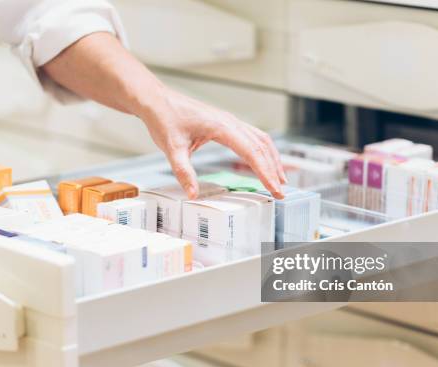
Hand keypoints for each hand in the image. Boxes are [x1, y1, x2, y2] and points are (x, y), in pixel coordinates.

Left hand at [141, 89, 286, 198]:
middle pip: (261, 147)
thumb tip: (192, 194)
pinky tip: (265, 161)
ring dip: (272, 159)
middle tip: (281, 192)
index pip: (251, 152)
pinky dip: (263, 150)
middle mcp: (230, 122)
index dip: (265, 172)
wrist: (157, 100)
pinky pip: (252, 136)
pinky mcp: (226, 123)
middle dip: (273, 170)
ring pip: (261, 140)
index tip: (274, 188)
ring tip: (280, 179)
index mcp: (221, 126)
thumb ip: (184, 172)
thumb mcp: (172, 149)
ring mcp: (230, 121)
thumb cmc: (164, 119)